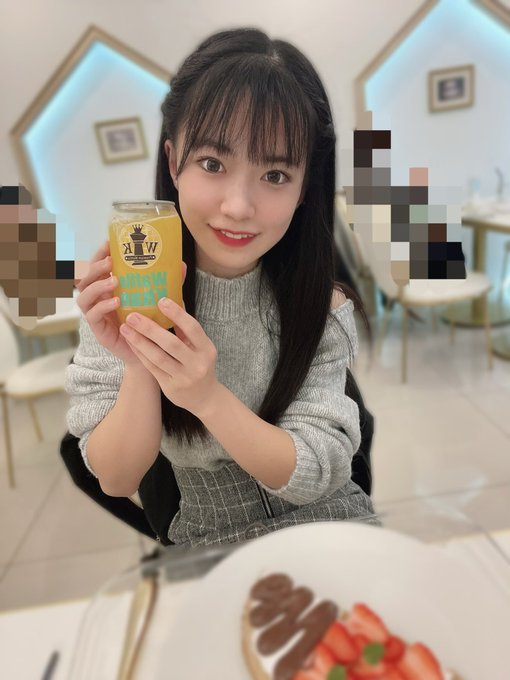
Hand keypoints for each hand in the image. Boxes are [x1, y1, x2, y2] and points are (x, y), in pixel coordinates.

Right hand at [76, 241, 186, 365]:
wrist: (152, 353)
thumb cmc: (153, 323)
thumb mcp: (160, 300)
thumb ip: (168, 283)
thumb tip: (181, 264)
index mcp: (109, 288)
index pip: (97, 266)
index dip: (99, 254)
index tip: (109, 243)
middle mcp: (99, 299)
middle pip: (84, 278)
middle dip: (95, 267)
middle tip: (111, 262)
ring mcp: (97, 314)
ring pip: (83, 296)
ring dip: (97, 285)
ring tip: (115, 281)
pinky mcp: (99, 330)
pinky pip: (92, 315)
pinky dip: (102, 306)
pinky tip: (116, 302)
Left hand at [119, 297, 218, 417]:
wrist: (204, 397)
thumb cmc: (199, 364)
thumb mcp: (200, 347)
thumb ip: (186, 329)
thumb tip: (175, 301)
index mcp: (206, 349)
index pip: (192, 328)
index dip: (177, 314)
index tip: (161, 300)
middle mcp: (197, 364)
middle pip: (171, 344)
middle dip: (150, 328)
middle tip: (132, 315)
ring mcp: (184, 377)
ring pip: (158, 357)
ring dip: (139, 341)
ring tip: (125, 328)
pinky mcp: (171, 387)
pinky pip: (152, 367)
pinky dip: (140, 354)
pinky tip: (131, 342)